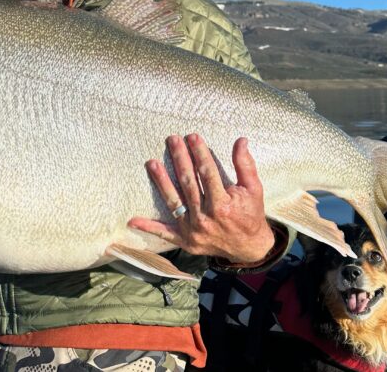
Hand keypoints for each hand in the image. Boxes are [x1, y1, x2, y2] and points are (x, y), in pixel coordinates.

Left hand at [129, 133, 274, 263]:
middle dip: (179, 159)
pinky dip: (148, 227)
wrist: (248, 248)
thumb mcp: (254, 189)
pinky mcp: (185, 240)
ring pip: (173, 201)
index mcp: (222, 205)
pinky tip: (132, 220)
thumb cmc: (250, 214)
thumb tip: (240, 140)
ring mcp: (192, 230)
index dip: (199, 153)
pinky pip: (164, 233)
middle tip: (172, 140)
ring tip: (152, 163)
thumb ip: (245, 165)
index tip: (192, 137)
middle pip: (188, 183)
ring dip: (161, 182)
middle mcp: (205, 218)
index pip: (207, 173)